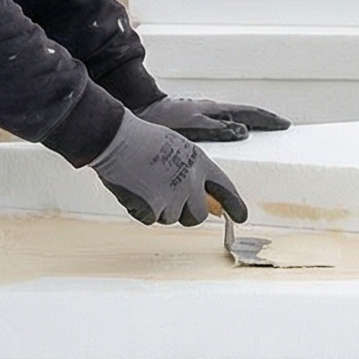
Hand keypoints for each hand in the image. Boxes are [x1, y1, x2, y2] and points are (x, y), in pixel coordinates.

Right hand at [90, 111, 243, 226]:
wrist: (117, 139)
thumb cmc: (142, 140)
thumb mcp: (177, 149)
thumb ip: (190, 171)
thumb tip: (198, 196)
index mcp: (199, 163)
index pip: (225, 188)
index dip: (234, 204)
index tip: (241, 217)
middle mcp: (191, 182)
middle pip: (197, 216)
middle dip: (185, 214)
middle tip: (170, 203)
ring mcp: (173, 196)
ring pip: (170, 218)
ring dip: (157, 208)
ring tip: (144, 183)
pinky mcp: (153, 207)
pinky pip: (149, 219)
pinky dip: (139, 209)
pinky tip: (133, 188)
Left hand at [139, 94, 290, 142]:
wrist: (141, 108)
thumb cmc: (163, 119)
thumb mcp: (190, 126)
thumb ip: (216, 129)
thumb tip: (243, 132)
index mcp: (215, 110)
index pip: (249, 113)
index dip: (267, 120)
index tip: (284, 125)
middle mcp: (213, 110)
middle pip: (246, 114)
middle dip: (265, 120)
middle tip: (282, 127)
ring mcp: (205, 114)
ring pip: (235, 118)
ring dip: (252, 124)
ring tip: (265, 133)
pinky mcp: (197, 119)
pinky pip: (223, 123)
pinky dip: (236, 128)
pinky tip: (236, 136)